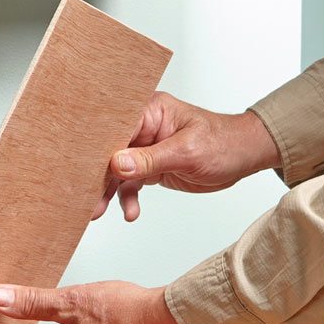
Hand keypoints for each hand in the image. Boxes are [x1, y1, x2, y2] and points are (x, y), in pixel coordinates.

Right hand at [93, 92, 280, 222]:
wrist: (243, 158)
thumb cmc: (223, 143)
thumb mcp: (187, 152)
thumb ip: (150, 159)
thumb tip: (117, 164)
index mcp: (149, 110)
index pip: (113, 125)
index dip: (95, 145)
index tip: (79, 165)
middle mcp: (142, 127)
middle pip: (109, 150)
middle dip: (97, 174)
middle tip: (86, 197)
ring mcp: (144, 147)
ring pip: (116, 170)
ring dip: (108, 191)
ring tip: (97, 211)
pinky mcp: (149, 165)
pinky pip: (130, 182)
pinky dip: (127, 198)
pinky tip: (130, 212)